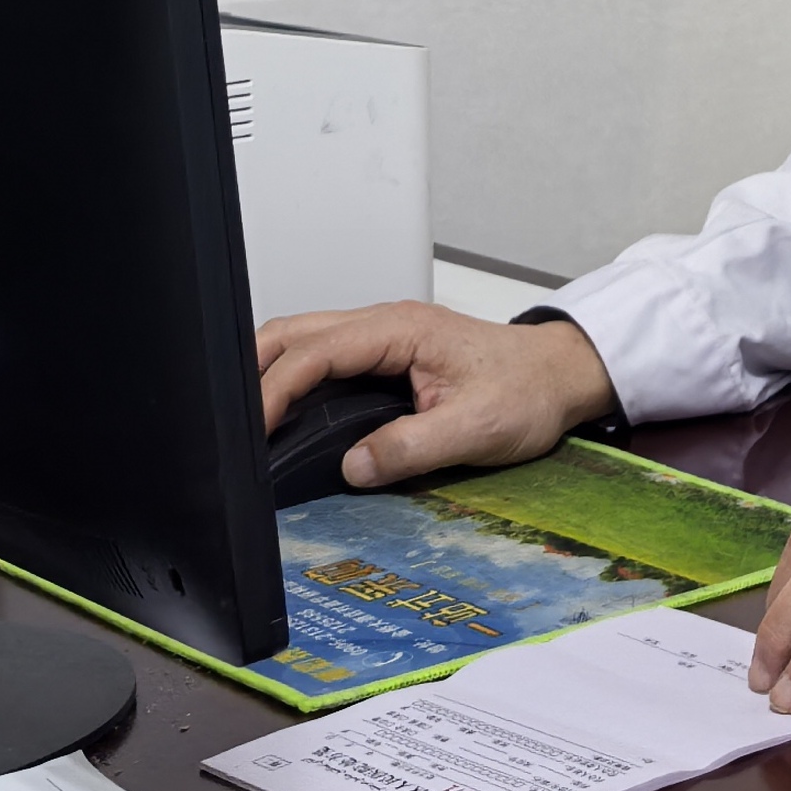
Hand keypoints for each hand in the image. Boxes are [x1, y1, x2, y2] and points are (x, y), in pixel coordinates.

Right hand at [255, 301, 616, 486]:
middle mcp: (385, 324)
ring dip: (269, 373)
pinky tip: (283, 414)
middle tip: (229, 427)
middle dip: (251, 372)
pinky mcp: (384, 354)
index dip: (274, 389)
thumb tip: (355, 466)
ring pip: (303, 341)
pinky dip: (293, 379)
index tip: (251, 430)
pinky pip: (323, 357)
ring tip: (247, 425)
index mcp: (401, 330)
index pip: (315, 352)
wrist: (561, 375)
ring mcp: (383, 337)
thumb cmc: (529, 390)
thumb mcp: (478, 428)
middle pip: (293, 333)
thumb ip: (414, 447)